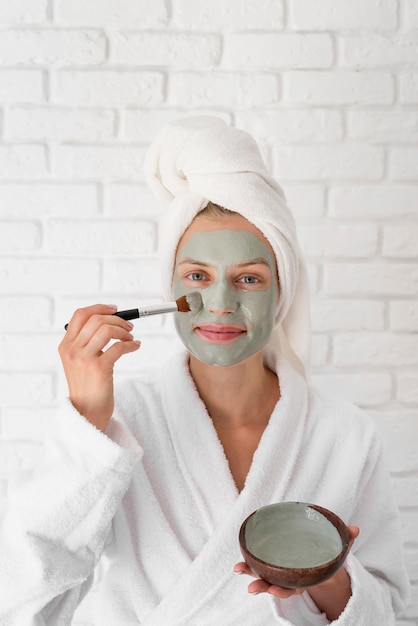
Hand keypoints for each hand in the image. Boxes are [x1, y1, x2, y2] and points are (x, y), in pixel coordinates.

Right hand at [58, 304, 139, 430]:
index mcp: (66, 346)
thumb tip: (110, 321)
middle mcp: (72, 350)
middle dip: (117, 320)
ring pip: (107, 329)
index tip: (114, 310)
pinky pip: (119, 347)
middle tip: (129, 327)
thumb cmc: (87, 387)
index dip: (99, 308)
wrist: (86, 413)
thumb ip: (87, 343)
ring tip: (131, 338)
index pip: (80, 315)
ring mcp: (84, 359)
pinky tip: (135, 347)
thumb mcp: (79, 362)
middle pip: (96, 320)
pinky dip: (131, 344)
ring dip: (124, 331)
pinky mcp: (99, 368)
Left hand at [234, 525, 359, 601]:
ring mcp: (280, 572)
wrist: (318, 562)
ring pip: (263, 576)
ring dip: (250, 574)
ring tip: (237, 569)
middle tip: (252, 588)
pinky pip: (258, 565)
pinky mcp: (271, 563)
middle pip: (276, 586)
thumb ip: (345, 541)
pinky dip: (248, 564)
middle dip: (264, 587)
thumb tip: (356, 528)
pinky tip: (238, 562)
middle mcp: (290, 579)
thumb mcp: (336, 550)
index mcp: (304, 578)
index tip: (276, 591)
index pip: (294, 588)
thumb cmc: (326, 557)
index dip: (284, 590)